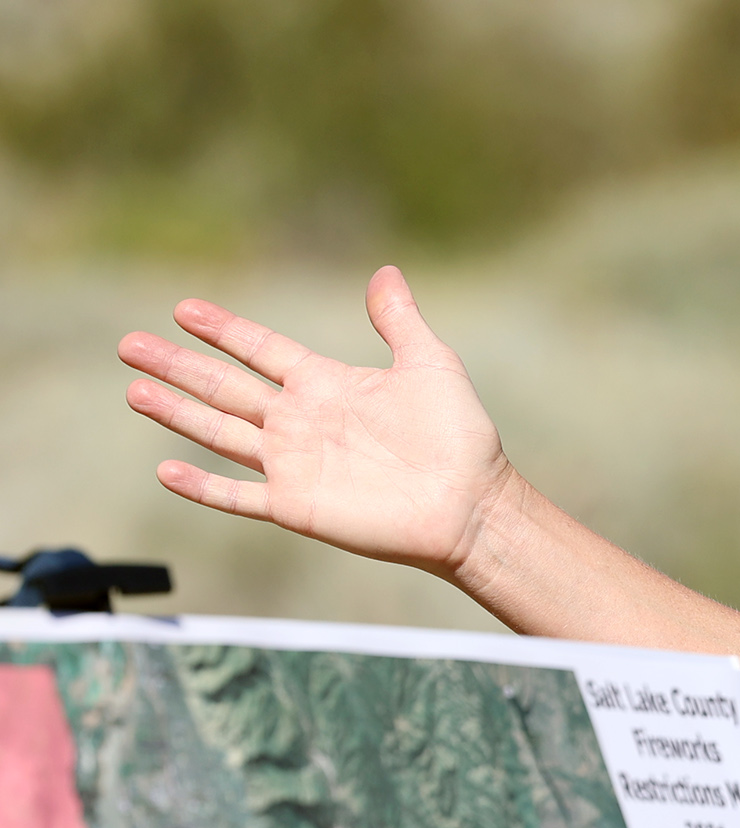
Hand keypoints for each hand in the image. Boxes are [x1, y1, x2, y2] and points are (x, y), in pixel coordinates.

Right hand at [120, 266, 517, 580]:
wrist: (471, 504)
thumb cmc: (459, 438)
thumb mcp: (430, 365)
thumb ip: (399, 321)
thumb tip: (386, 272)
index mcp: (327, 385)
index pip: (261, 350)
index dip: (224, 330)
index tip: (184, 310)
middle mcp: (301, 421)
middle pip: (225, 387)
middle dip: (178, 365)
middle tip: (129, 344)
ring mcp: (294, 464)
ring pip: (220, 433)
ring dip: (176, 412)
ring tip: (135, 389)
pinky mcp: (297, 505)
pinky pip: (238, 495)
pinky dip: (202, 486)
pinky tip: (166, 469)